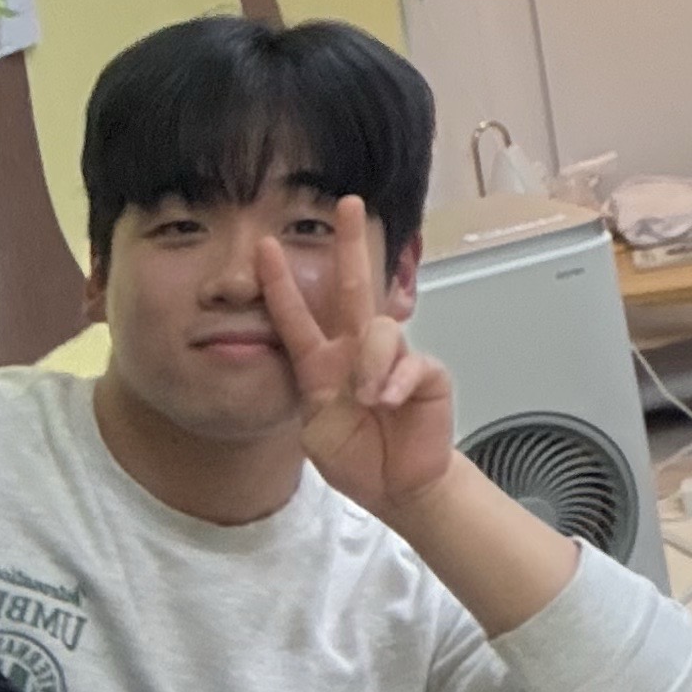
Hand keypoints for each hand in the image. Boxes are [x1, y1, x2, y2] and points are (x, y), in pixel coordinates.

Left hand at [256, 196, 458, 518]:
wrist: (394, 487)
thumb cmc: (355, 456)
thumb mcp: (315, 429)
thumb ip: (322, 396)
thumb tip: (360, 377)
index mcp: (322, 363)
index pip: (297, 315)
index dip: (281, 283)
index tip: (265, 247)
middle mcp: (357, 351)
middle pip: (353, 286)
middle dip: (349, 244)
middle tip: (347, 205)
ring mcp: (394, 359)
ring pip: (382, 330)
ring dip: (371, 364)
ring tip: (367, 399)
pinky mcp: (427, 374)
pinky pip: (413, 363)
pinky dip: (396, 383)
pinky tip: (388, 402)